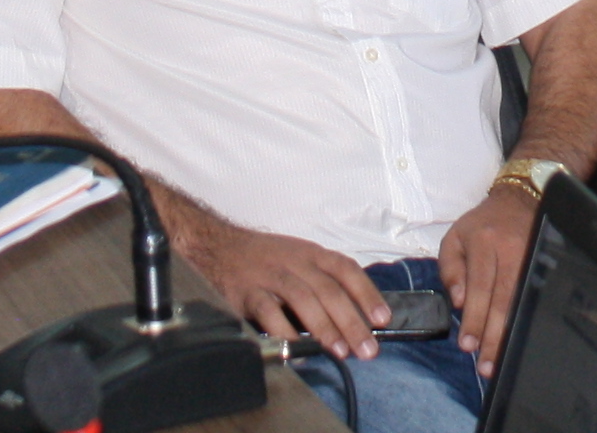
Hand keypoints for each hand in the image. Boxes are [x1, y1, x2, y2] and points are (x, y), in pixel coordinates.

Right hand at [195, 221, 389, 358]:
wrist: (214, 245)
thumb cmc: (262, 258)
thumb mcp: (296, 258)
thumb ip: (321, 281)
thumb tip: (354, 317)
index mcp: (310, 253)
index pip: (346, 269)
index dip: (367, 293)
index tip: (382, 319)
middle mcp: (293, 261)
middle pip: (329, 290)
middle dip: (351, 321)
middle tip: (367, 348)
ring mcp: (269, 275)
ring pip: (303, 299)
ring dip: (325, 327)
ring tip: (339, 351)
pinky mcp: (246, 291)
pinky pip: (268, 312)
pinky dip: (285, 331)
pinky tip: (297, 349)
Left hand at [437, 184, 544, 370]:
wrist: (519, 199)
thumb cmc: (481, 224)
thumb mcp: (454, 238)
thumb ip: (450, 269)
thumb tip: (460, 302)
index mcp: (482, 242)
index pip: (479, 287)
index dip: (475, 318)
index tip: (468, 345)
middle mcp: (509, 250)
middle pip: (503, 299)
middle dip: (493, 335)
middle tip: (486, 364)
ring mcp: (531, 256)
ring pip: (521, 301)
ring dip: (510, 333)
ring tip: (501, 360)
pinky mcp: (544, 262)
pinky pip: (535, 296)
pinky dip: (528, 319)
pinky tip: (523, 339)